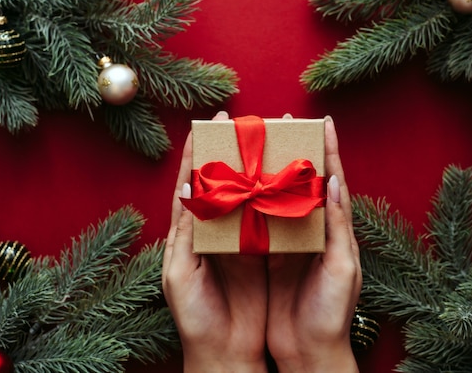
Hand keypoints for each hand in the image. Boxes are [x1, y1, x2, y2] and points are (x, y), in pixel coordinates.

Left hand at [162, 111, 268, 372]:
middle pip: (228, 180)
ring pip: (254, 194)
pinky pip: (275, 218)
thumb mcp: (180, 273)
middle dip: (237, 150)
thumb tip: (186, 190)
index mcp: (193, 231)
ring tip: (275, 140)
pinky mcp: (267, 253)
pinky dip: (281, 196)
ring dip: (263, 167)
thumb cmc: (195, 316)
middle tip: (250, 121)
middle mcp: (220, 229)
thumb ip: (183, 233)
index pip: (194, 182)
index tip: (209, 123)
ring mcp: (245, 238)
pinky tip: (291, 178)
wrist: (226, 351)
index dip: (199, 151)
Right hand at [266, 115, 361, 372]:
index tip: (322, 121)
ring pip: (274, 197)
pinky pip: (254, 221)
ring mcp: (286, 242)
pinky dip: (245, 201)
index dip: (328, 150)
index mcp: (334, 230)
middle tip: (280, 123)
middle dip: (292, 151)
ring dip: (265, 171)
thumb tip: (335, 182)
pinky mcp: (265, 257)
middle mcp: (309, 230)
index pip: (332, 181)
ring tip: (253, 144)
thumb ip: (338, 226)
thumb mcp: (342, 269)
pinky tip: (233, 185)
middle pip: (300, 182)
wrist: (309, 352)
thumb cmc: (332, 313)